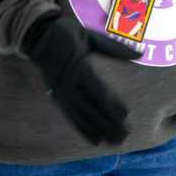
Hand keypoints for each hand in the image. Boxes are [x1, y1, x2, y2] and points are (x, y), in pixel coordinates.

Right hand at [23, 15, 138, 145]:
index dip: (110, 104)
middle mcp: (69, 82)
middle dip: (106, 123)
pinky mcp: (55, 95)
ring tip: (111, 143)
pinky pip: (69, 115)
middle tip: (124, 137)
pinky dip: (81, 129)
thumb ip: (113, 47)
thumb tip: (140, 53)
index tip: (126, 116)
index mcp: (79, 65)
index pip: (97, 89)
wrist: (36, 35)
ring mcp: (61, 90)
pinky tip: (93, 139)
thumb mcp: (89, 35)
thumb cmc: (66, 32)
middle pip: (90, 107)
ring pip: (80, 115)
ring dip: (96, 130)